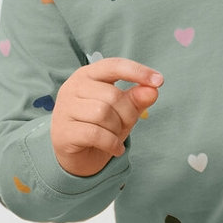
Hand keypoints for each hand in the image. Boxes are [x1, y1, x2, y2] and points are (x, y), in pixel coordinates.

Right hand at [51, 56, 161, 175]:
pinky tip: (116, 148)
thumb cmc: (100, 127)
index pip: (114, 66)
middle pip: (112, 95)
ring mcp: (65, 109)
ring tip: (116, 136)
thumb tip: (152, 90)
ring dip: (117, 129)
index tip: (159, 81)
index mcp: (87, 75)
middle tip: (126, 126)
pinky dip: (111, 143)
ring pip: (103, 114)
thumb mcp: (122, 112)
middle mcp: (73, 87)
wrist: (76, 156)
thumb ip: (136, 99)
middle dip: (127, 114)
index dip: (137, 72)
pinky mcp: (63, 131)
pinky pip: (96, 134)